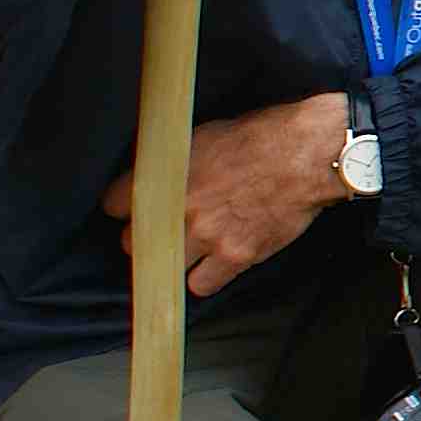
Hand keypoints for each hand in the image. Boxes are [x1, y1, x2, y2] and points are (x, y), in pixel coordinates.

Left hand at [107, 91, 355, 296]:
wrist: (308, 154)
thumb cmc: (263, 136)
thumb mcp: (205, 135)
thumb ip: (175, 163)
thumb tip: (160, 174)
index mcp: (165, 174)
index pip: (113, 205)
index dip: (123, 209)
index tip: (132, 212)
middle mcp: (179, 209)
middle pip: (133, 243)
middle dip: (146, 238)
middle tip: (165, 231)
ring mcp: (206, 236)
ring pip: (165, 268)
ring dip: (175, 261)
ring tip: (190, 251)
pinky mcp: (235, 256)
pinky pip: (202, 285)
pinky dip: (205, 278)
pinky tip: (214, 264)